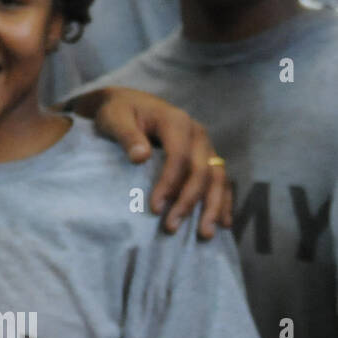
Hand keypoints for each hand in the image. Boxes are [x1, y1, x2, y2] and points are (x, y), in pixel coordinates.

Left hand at [81, 87, 232, 237]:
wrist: (128, 103)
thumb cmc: (118, 111)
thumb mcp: (114, 118)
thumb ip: (126, 135)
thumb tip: (140, 157)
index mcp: (176, 121)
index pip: (179, 156)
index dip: (169, 183)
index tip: (155, 208)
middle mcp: (197, 133)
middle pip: (202, 171)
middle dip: (188, 201)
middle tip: (171, 227)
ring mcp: (205, 145)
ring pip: (217, 177)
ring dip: (212, 206)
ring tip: (204, 234)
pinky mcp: (205, 156)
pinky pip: (219, 180)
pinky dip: (222, 200)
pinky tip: (223, 222)